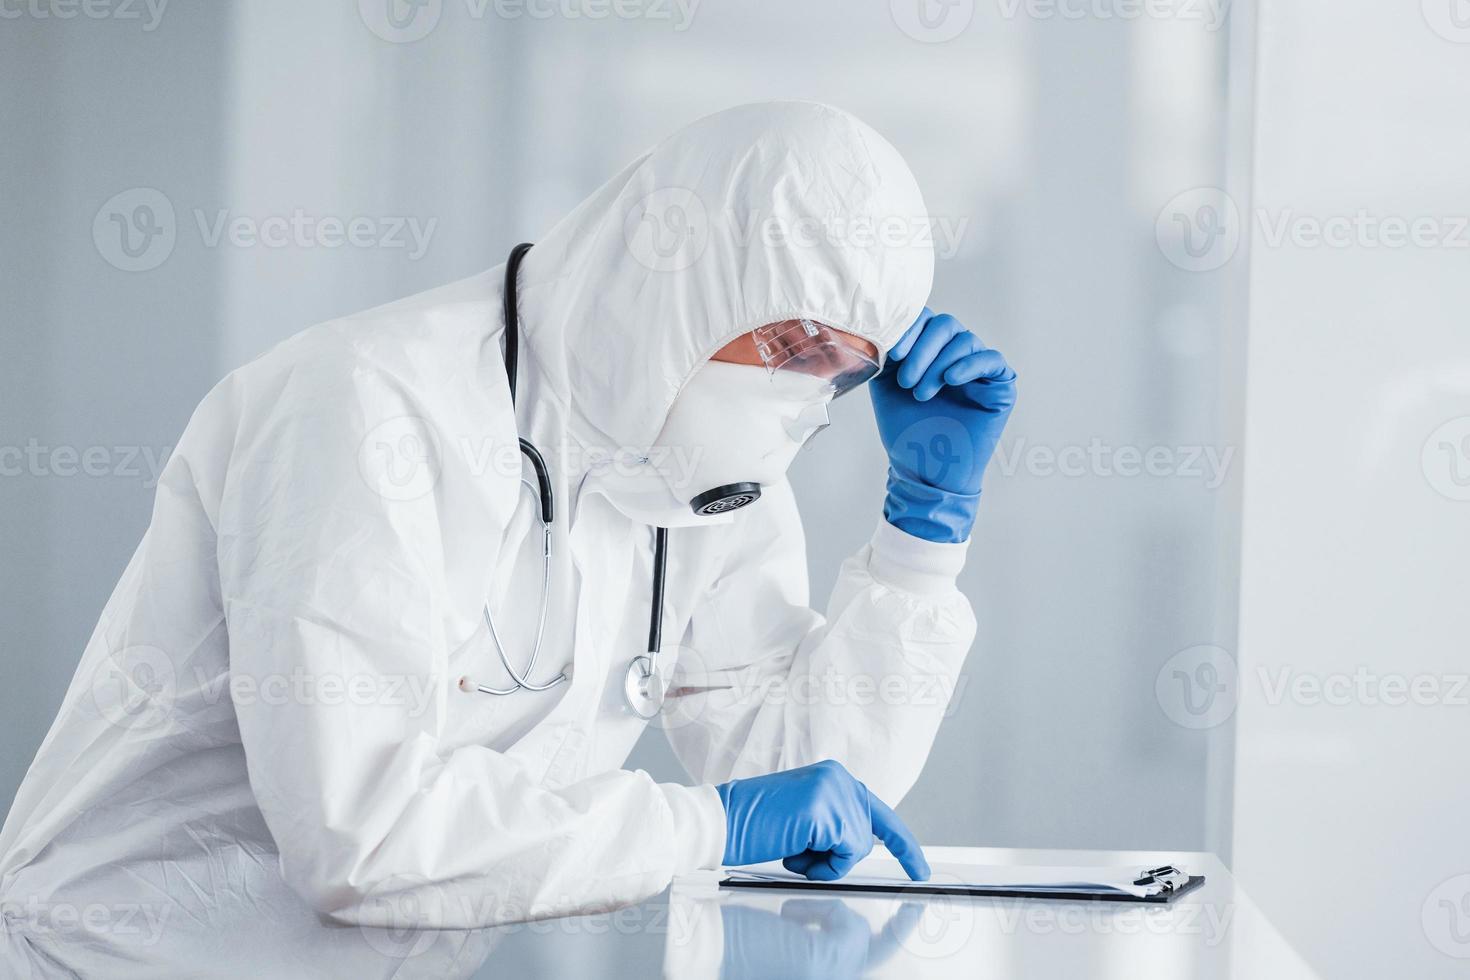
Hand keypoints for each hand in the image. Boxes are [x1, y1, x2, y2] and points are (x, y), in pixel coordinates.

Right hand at [715, 759, 929, 880]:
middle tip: (796, 849)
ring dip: (824, 862)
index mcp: (834, 777)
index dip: (903, 845)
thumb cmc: (755, 826)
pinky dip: (822, 865)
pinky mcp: (827, 811)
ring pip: (856, 849)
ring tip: (790, 845)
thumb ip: (834, 825)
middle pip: (865, 838)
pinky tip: (793, 848)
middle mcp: (839, 777)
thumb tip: (858, 849)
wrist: (721, 821)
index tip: (920, 870)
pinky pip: (845, 854)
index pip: (879, 815)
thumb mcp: (804, 820)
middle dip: (836, 858)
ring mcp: (834, 791)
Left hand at [869, 308, 1016, 542]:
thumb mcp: (886, 385)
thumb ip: (887, 353)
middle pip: (946, 325)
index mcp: (930, 350)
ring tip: (921, 393)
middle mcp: (955, 354)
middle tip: (907, 380)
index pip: (925, 320)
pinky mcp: (999, 386)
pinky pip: (992, 360)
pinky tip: (951, 380)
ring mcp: (978, 368)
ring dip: (938, 364)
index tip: (894, 352)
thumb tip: (881, 325)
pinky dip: (970, 364)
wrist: (925, 470)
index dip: (910, 329)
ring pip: (966, 340)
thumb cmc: (906, 431)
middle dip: (923, 349)